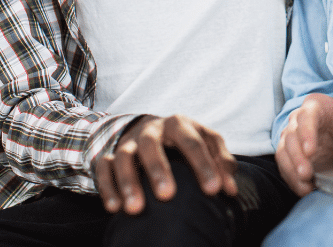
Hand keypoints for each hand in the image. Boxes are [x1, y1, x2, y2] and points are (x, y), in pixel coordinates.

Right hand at [93, 114, 237, 214]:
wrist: (150, 129)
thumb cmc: (186, 140)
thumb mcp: (207, 142)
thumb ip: (221, 162)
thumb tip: (230, 189)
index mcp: (179, 124)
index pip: (193, 142)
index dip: (204, 165)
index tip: (213, 191)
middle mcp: (151, 130)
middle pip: (152, 145)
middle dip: (158, 169)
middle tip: (168, 196)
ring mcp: (128, 142)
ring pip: (123, 156)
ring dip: (128, 181)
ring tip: (136, 209)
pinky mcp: (109, 154)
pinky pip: (103, 168)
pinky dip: (107, 187)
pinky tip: (115, 208)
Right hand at [275, 94, 332, 196]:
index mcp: (316, 105)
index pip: (306, 115)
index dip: (306, 133)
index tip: (310, 151)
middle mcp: (299, 119)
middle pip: (291, 135)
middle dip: (297, 156)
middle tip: (306, 173)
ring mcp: (293, 137)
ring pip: (283, 151)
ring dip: (291, 169)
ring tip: (305, 185)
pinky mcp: (291, 154)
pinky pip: (284, 166)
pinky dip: (291, 178)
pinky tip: (303, 189)